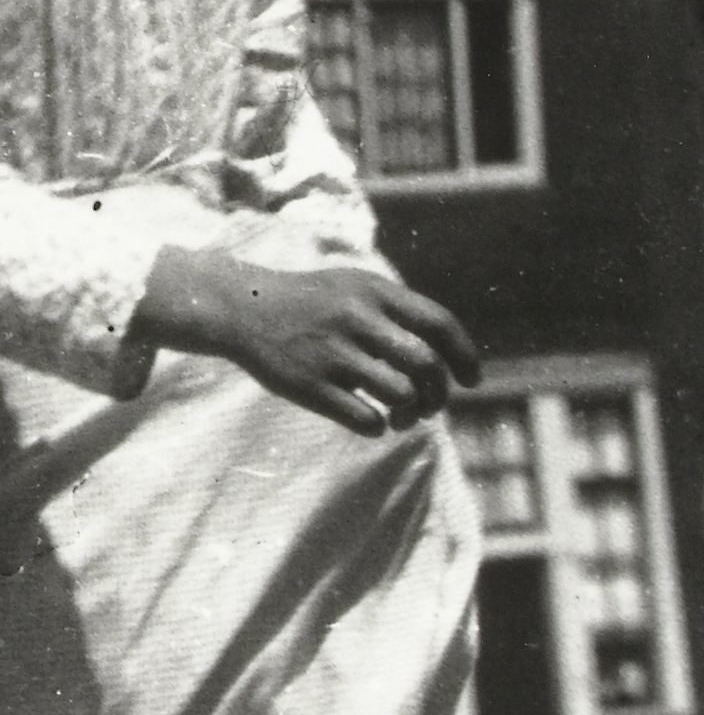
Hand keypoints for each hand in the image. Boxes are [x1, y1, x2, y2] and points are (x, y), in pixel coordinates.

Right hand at [133, 247, 480, 435]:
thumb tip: (449, 356)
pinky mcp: (309, 386)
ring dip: (410, 414)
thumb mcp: (354, 287)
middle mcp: (355, 319)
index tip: (471, 380)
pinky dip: (378, 427)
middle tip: (431, 405)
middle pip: (426, 365)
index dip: (465, 356)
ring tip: (401, 416)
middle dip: (438, 393)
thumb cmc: (310, 302)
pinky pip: (365, 420)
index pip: (439, 324)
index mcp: (373, 291)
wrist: (244, 308)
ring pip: (400, 395)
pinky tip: (371, 420)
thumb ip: (398, 311)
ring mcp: (331, 353)